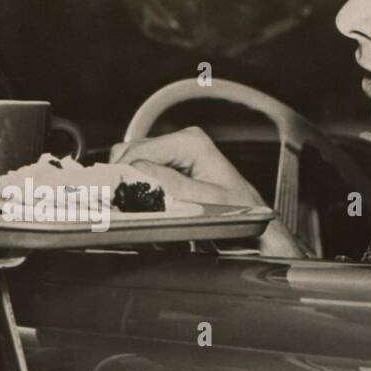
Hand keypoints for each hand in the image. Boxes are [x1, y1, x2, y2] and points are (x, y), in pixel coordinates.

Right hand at [111, 128, 308, 258]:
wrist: (256, 228)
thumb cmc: (239, 215)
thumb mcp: (205, 204)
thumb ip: (172, 186)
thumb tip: (137, 170)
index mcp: (190, 143)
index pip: (138, 152)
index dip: (122, 175)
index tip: (113, 200)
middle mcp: (181, 142)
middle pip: (130, 153)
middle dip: (123, 179)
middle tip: (121, 207)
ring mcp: (175, 153)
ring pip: (131, 162)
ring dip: (128, 184)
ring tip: (134, 207)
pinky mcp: (171, 166)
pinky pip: (140, 171)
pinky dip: (135, 187)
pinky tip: (144, 204)